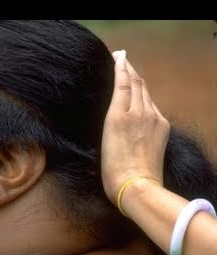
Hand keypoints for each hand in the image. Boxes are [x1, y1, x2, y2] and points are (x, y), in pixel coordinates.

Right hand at [101, 50, 170, 204]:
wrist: (136, 185)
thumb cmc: (113, 168)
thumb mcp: (105, 139)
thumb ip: (112, 117)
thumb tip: (118, 103)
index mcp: (119, 115)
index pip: (123, 82)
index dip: (121, 66)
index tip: (118, 56)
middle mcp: (139, 112)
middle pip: (137, 83)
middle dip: (130, 69)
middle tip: (123, 60)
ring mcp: (153, 119)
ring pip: (146, 92)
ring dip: (138, 81)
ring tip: (131, 76)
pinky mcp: (162, 127)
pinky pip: (153, 106)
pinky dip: (146, 97)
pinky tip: (142, 99)